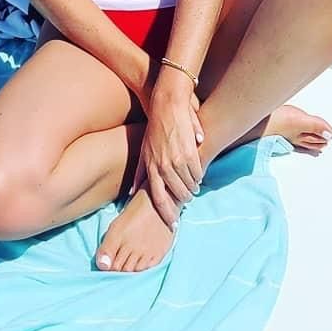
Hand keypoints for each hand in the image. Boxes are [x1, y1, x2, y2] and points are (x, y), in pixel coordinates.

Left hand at [135, 72, 204, 226]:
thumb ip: (139, 173)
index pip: (159, 199)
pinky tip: (198, 173)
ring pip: (190, 184)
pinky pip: (198, 172)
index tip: (173, 226)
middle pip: (178, 194)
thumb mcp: (143, 150)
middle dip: (184, 198)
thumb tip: (131, 193)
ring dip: (193, 187)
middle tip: (187, 199)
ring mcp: (177, 160)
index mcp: (151, 168)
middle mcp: (163, 167)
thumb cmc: (154, 128)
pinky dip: (199, 175)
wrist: (168, 104)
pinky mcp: (190, 152)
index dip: (167, 215)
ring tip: (194, 186)